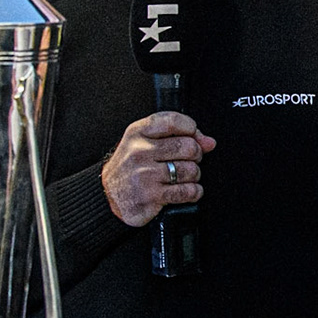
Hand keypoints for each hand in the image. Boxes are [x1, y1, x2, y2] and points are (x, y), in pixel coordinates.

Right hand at [101, 112, 216, 226]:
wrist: (107, 195)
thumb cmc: (132, 166)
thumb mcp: (146, 143)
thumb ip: (178, 136)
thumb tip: (209, 142)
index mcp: (137, 133)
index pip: (173, 121)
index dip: (191, 129)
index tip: (192, 137)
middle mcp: (139, 152)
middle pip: (189, 147)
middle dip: (196, 155)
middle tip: (188, 161)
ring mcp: (144, 174)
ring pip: (191, 170)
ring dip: (194, 176)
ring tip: (182, 177)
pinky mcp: (150, 196)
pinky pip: (188, 191)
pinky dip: (194, 192)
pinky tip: (186, 191)